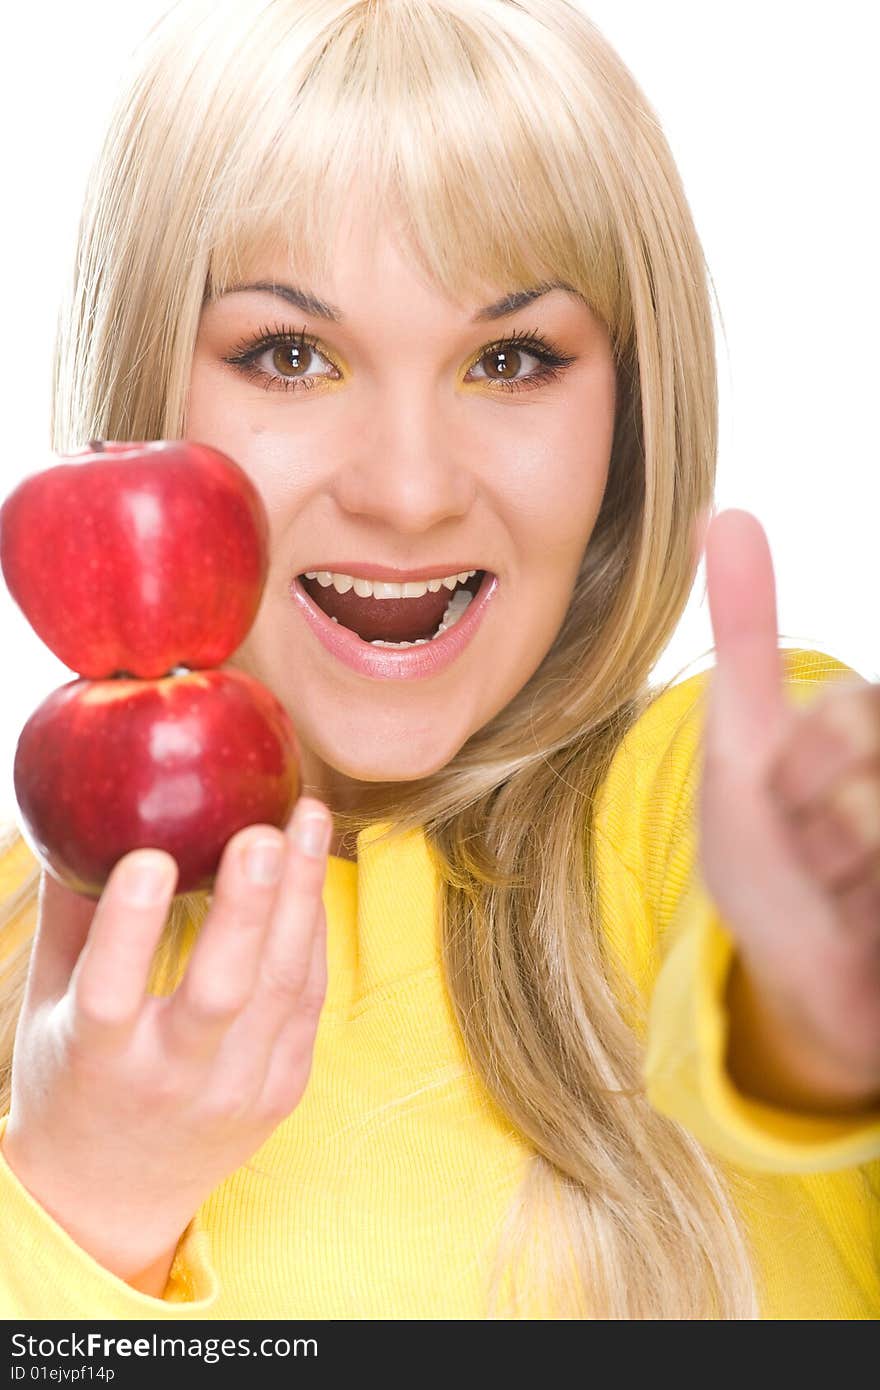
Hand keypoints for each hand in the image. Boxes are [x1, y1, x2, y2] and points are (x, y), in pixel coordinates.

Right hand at [0, 797, 331, 1285]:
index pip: (110, 992)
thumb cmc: (71, 1079)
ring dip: (301, 898)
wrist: (112, 1200)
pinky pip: (307, 1001)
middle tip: (264, 830)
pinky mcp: (282, 1091)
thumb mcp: (46, 1008)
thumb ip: (67, 920)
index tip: (148, 857)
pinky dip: (312, 933)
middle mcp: (170, 1082)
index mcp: (96, 1062)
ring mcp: (237, 1092)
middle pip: (221, 992)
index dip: (130, 927)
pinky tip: (312, 872)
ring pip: (282, 989)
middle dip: (247, 907)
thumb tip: (77, 822)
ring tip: (307, 818)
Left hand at [698, 508, 879, 1110]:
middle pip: (863, 756)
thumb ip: (749, 634)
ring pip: (872, 826)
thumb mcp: (741, 744)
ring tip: (840, 896)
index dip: (801, 771)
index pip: (848, 714)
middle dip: (819, 826)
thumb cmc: (764, 857)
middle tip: (811, 856)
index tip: (786, 803)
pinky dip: (864, 919)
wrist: (793, 979)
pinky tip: (861, 928)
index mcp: (864, 724)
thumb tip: (724, 511)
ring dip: (848, 882)